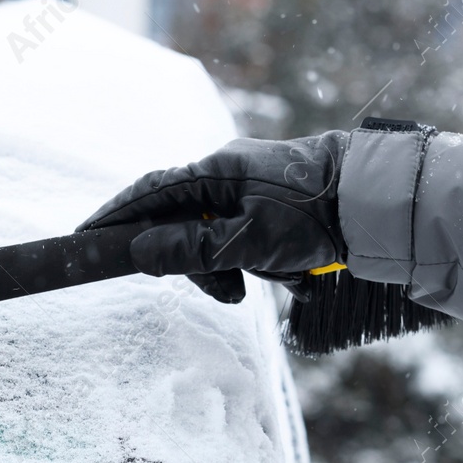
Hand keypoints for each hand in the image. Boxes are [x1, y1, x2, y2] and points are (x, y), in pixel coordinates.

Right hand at [78, 134, 350, 303]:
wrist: (376, 203)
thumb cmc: (313, 214)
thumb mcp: (247, 240)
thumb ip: (190, 250)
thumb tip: (139, 251)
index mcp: (215, 171)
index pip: (148, 193)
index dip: (114, 217)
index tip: (85, 238)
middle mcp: (227, 175)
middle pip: (181, 224)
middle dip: (196, 264)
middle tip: (223, 291)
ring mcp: (249, 191)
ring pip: (213, 239)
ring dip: (228, 270)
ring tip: (257, 286)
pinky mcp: (271, 209)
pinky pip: (242, 242)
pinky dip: (253, 264)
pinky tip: (282, 275)